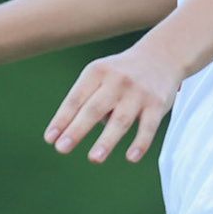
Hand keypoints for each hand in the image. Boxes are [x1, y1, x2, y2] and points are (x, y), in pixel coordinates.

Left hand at [44, 41, 181, 163]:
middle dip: (77, 129)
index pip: (75, 98)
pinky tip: (131, 158)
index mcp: (96, 72)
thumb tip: (73, 133)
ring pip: (120, 120)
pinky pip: (148, 127)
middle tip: (62, 148)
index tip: (50, 139)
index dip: (62, 119)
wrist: (162, 55)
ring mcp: (138, 93)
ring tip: (93, 158)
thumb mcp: (100, 75)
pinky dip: (140, 143)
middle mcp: (116, 81)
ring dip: (106, 140)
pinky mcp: (157, 104)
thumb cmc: (120, 73)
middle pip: (94, 109)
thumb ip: (87, 100)